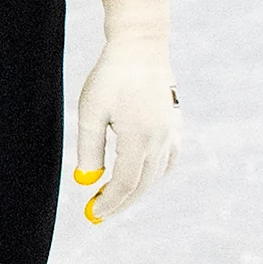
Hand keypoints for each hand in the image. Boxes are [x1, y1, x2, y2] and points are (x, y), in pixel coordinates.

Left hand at [73, 0, 175, 222]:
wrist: (141, 49)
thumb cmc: (111, 78)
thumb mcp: (91, 111)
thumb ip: (89, 148)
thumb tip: (87, 180)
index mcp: (139, 139)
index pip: (124, 183)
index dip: (109, 202)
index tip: (93, 214)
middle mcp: (160, 141)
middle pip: (142, 184)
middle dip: (120, 202)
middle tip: (99, 213)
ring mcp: (172, 134)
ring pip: (156, 175)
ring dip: (136, 190)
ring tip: (113, 198)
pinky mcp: (175, 126)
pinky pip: (168, 161)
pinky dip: (154, 175)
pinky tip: (141, 177)